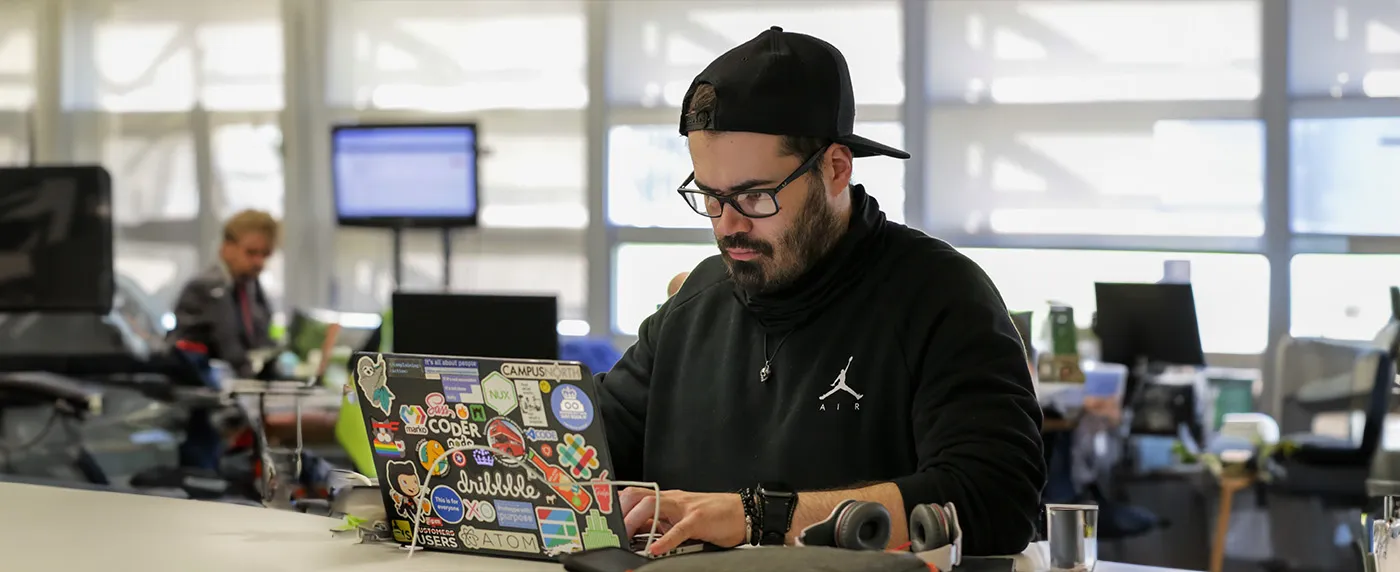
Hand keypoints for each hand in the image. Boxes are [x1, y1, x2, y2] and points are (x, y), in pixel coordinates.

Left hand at [619, 488, 746, 554]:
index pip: (635, 495)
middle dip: (621, 513)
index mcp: (667, 500)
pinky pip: (678, 529)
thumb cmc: (713, 517)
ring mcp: (685, 508)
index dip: (617, 505)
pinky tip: (655, 550)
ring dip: (635, 522)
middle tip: (613, 533)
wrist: (743, 512)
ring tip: (626, 538)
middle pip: (638, 496)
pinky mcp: (698, 520)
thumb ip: (661, 524)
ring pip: (653, 506)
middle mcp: (672, 500)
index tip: (603, 519)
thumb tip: (637, 535)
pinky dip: (664, 540)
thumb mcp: (681, 519)